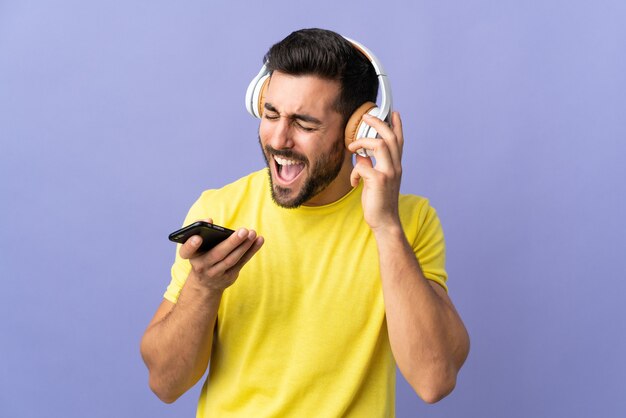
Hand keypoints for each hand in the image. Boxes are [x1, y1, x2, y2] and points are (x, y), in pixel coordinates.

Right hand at [179, 218, 263, 291]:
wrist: (205, 284)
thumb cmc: (201, 256)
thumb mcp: (194, 247)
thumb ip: (199, 231)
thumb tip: (209, 220)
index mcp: (191, 256)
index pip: (186, 252)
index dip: (190, 245)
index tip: (197, 237)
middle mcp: (202, 266)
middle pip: (218, 254)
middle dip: (232, 242)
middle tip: (244, 231)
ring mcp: (216, 273)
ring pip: (232, 259)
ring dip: (244, 246)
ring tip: (252, 233)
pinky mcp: (229, 277)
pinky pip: (241, 262)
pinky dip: (251, 250)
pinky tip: (258, 240)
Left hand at [348, 112, 403, 231]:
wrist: (385, 222)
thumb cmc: (379, 202)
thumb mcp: (375, 181)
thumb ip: (370, 166)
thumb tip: (360, 157)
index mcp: (396, 166)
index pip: (399, 141)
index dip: (397, 126)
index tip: (394, 113)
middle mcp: (395, 167)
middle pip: (390, 137)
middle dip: (378, 123)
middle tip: (365, 117)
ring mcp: (388, 173)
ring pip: (380, 145)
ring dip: (362, 142)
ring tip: (352, 147)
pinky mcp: (378, 181)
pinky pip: (362, 166)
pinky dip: (354, 172)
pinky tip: (353, 182)